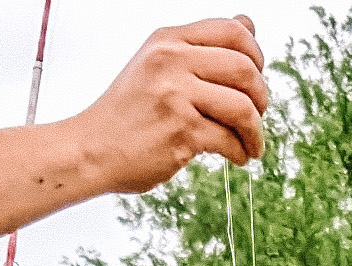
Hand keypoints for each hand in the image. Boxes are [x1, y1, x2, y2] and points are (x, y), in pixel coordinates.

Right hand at [69, 18, 268, 192]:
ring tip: (250, 143)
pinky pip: (228, 139)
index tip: (257, 77)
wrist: (91, 149)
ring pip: (243, 107)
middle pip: (245, 68)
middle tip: (258, 114)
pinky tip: (237, 155)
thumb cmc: (126, 114)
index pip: (233, 31)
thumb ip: (201, 46)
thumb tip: (248, 24)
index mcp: (168, 40)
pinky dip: (240, 152)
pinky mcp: (180, 130)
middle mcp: (171, 60)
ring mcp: (175, 94)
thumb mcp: (158, 64)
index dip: (256, 55)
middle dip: (261, 97)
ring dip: (256, 131)